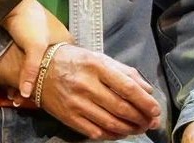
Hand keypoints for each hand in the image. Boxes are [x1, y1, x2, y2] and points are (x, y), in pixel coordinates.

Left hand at [0, 0, 71, 96]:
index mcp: (67, 43)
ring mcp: (43, 42)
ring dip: (29, 80)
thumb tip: (26, 95)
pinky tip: (15, 83)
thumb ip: (32, 71)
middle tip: (27, 98)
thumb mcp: (34, 47)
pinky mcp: (29, 42)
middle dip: (39, 85)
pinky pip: (29, 63)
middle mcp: (58, 43)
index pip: (68, 70)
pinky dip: (23, 72)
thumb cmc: (29, 22)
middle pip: (51, 71)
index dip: (58, 84)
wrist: (9, 3)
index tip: (46, 97)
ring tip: (17, 94)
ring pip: (39, 68)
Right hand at [6, 44, 160, 139]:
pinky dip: (112, 135)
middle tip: (150, 123)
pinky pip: (96, 132)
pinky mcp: (68, 116)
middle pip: (121, 108)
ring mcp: (75, 102)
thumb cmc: (74, 61)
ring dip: (130, 129)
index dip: (145, 102)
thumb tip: (148, 91)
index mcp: (96, 65)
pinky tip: (119, 132)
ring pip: (111, 124)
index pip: (127, 87)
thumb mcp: (99, 58)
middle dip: (141, 119)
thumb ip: (124, 72)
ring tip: (138, 128)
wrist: (38, 68)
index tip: (156, 110)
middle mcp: (85, 84)